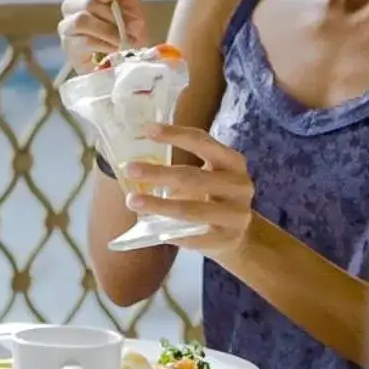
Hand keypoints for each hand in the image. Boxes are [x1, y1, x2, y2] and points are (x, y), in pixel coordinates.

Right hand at [59, 0, 148, 72]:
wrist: (131, 62)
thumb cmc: (131, 31)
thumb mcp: (134, 5)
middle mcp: (74, 4)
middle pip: (87, 0)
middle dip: (112, 15)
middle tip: (125, 26)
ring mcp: (67, 25)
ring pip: (82, 19)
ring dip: (108, 31)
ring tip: (121, 40)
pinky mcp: (68, 45)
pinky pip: (84, 40)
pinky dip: (105, 44)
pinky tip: (113, 49)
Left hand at [123, 123, 254, 259]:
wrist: (237, 234)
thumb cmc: (211, 197)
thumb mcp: (203, 177)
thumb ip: (178, 169)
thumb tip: (132, 165)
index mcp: (232, 162)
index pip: (202, 142)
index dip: (175, 134)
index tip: (147, 129)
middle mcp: (239, 185)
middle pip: (193, 177)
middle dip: (158, 173)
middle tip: (130, 169)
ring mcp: (237, 214)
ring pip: (192, 210)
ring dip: (159, 205)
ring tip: (132, 201)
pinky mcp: (229, 239)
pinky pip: (196, 238)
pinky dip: (174, 235)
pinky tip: (157, 233)